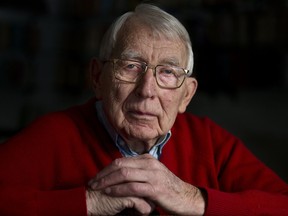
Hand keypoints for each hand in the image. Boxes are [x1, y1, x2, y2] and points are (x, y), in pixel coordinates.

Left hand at [89, 154, 205, 214]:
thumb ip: (138, 170)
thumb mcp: (152, 174)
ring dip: (107, 182)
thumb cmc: (166, 187)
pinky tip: (109, 193)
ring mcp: (153, 175)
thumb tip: (120, 172)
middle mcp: (149, 164)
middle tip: (92, 182)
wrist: (185, 197)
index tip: (97, 176)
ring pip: (124, 175)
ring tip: (97, 188)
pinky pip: (132, 187)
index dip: (106, 169)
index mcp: (147, 159)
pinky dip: (118, 190)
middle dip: (103, 174)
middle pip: (120, 165)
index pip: (121, 161)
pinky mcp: (155, 188)